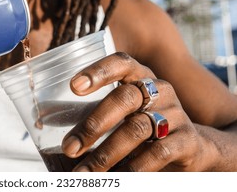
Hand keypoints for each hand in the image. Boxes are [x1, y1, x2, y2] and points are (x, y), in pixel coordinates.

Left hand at [63, 52, 209, 170]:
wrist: (192, 146)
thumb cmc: (145, 123)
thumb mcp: (126, 111)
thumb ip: (98, 111)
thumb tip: (49, 128)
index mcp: (140, 76)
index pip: (120, 63)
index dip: (97, 71)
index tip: (74, 87)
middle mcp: (158, 89)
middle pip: (124, 99)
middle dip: (93, 125)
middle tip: (70, 147)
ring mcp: (175, 113)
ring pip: (136, 128)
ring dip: (106, 153)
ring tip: (85, 172)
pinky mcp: (186, 139)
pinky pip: (158, 151)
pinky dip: (135, 167)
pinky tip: (119, 177)